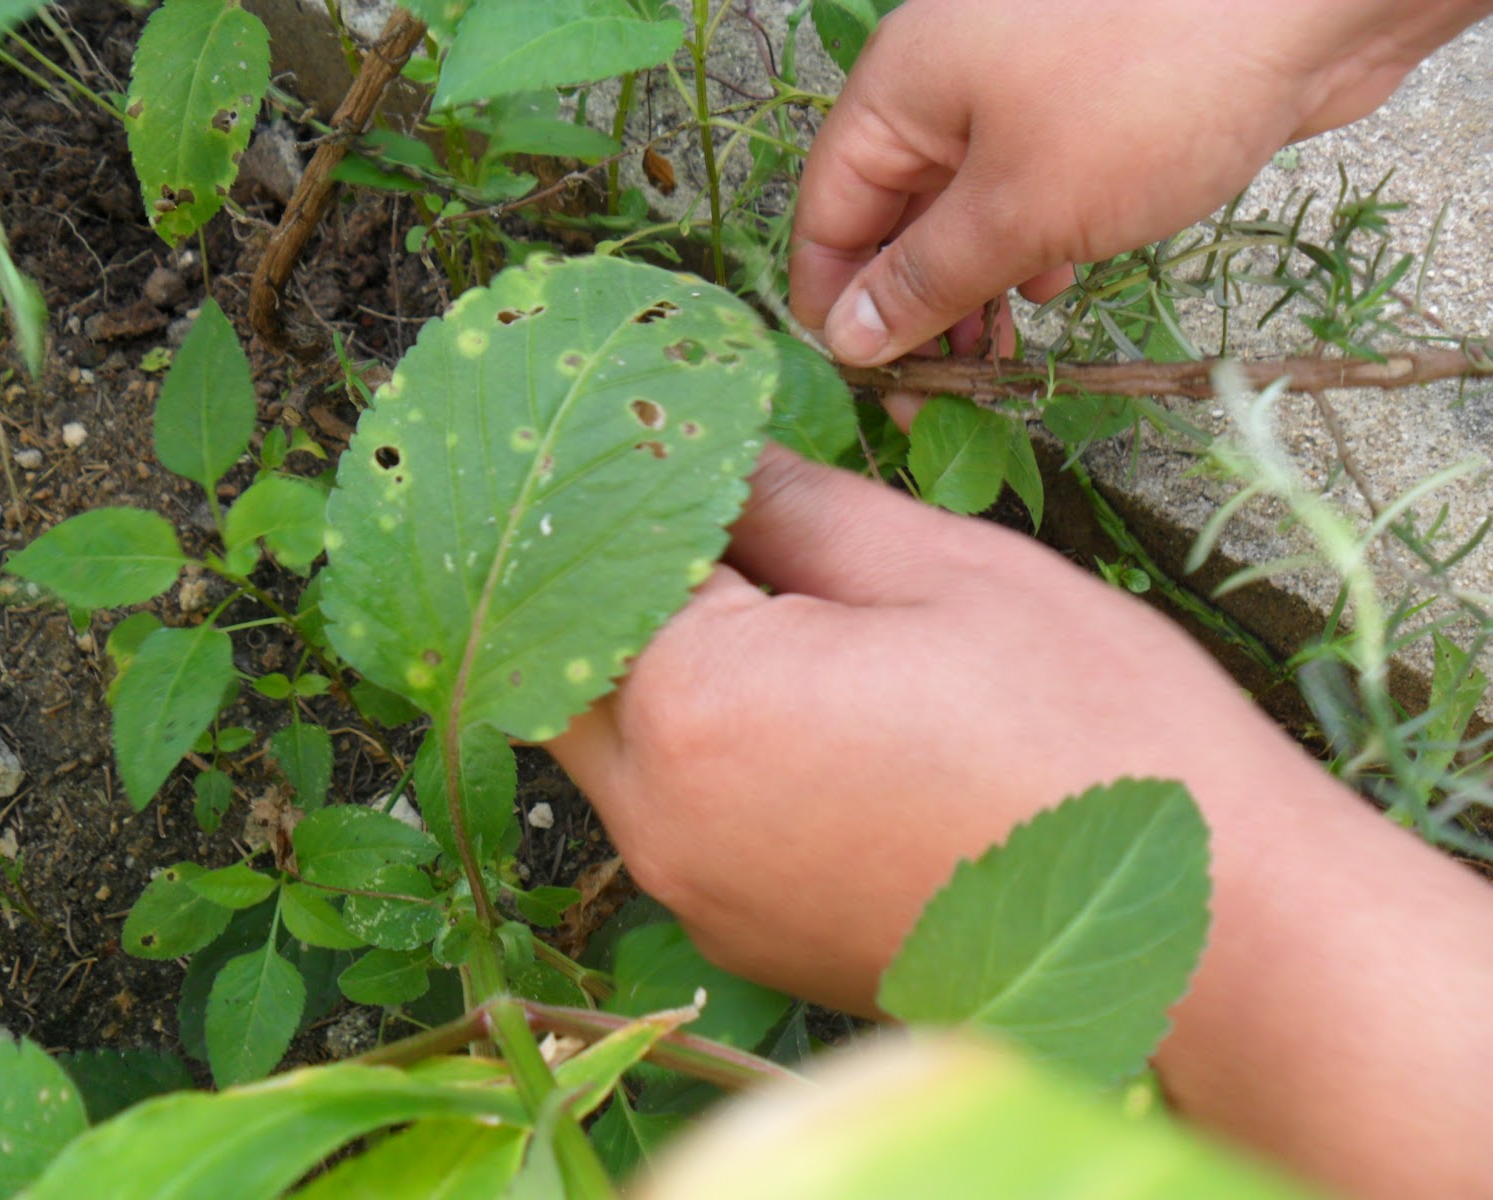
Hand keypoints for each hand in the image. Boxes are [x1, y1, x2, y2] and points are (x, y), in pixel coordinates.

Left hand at [549, 446, 1321, 1010]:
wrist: (1207, 935)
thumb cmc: (1093, 732)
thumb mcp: (941, 568)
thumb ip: (791, 504)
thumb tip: (713, 457)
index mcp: (698, 705)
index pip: (601, 558)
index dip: (630, 481)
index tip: (666, 427)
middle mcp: (664, 819)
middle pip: (571, 661)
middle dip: (617, 571)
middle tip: (695, 498)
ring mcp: (697, 893)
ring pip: (609, 742)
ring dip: (648, 658)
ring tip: (743, 588)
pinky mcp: (739, 935)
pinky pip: (668, 813)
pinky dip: (692, 742)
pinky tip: (782, 697)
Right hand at [790, 0, 1471, 365]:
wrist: (1312, 1)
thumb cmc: (1146, 95)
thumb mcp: (1017, 209)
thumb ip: (925, 281)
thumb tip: (848, 341)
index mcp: (900, 88)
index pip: (826, 212)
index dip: (833, 303)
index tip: (865, 386)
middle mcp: (945, 82)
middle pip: (890, 214)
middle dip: (906, 306)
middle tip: (936, 395)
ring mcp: (1017, 89)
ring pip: (960, 209)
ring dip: (967, 287)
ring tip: (992, 361)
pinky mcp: (1084, 107)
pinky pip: (1023, 188)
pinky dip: (1023, 245)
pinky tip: (1049, 287)